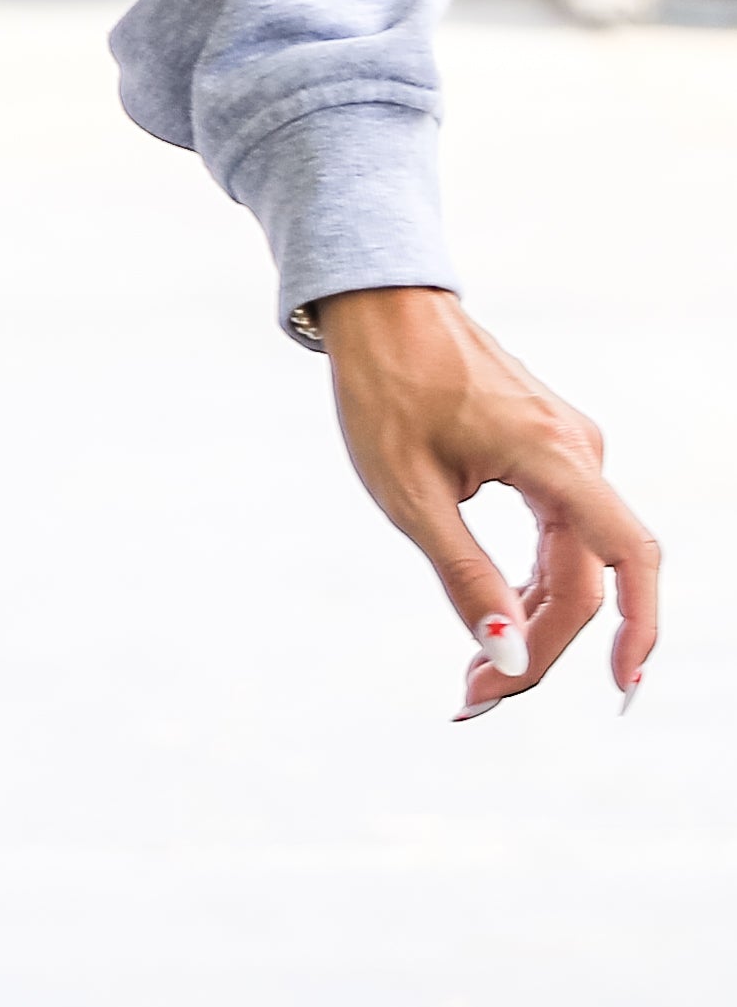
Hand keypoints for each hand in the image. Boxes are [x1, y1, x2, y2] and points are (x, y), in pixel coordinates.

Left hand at [316, 284, 658, 719]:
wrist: (378, 309)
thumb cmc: (385, 390)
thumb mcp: (409, 494)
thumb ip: (465, 575)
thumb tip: (510, 652)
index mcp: (554, 457)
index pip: (624, 559)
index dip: (628, 633)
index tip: (618, 693)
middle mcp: (578, 453)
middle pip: (585, 576)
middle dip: (541, 646)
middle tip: (476, 697)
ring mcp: (567, 452)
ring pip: (572, 561)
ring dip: (535, 622)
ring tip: (475, 674)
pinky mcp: (547, 455)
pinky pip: (557, 535)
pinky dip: (530, 584)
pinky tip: (496, 620)